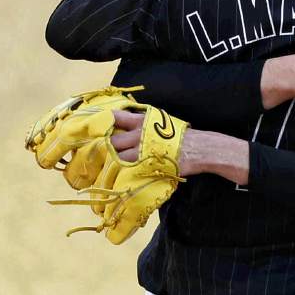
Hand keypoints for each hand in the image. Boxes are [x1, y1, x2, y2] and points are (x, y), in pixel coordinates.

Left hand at [111, 110, 248, 181]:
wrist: (199, 148)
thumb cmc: (180, 135)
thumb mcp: (161, 121)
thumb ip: (142, 122)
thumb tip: (123, 121)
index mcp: (142, 121)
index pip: (115, 117)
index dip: (103, 123)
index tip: (95, 128)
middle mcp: (139, 135)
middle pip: (112, 140)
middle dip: (104, 146)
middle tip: (98, 152)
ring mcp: (143, 152)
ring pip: (118, 158)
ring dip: (111, 162)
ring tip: (105, 167)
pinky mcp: (148, 166)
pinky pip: (129, 171)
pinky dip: (122, 173)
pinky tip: (118, 176)